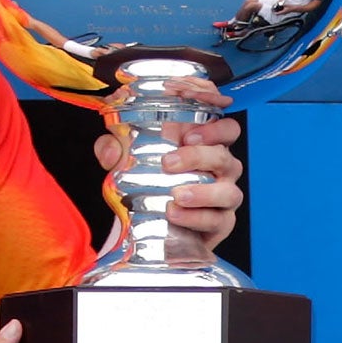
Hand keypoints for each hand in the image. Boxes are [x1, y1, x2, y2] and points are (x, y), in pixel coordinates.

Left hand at [92, 90, 243, 249]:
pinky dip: (197, 218)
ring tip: (176, 194)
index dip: (213, 116)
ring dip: (203, 191)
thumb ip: (114, 148)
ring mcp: (224, 194)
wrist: (152, 225)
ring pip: (229, 190)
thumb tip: (111, 147)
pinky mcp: (221, 222)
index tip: (188, 119)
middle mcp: (219, 166)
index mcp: (204, 143)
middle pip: (225, 153)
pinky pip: (219, 220)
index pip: (221, 122)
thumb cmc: (150, 185)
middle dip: (199, 155)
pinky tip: (176, 214)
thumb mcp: (125, 161)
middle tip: (169, 162)